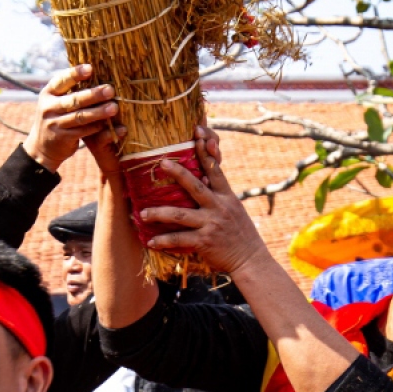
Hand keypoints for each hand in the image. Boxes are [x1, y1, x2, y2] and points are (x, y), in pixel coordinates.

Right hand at [23, 64, 117, 171]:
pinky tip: (107, 123)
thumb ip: (68, 90)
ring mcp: (54, 123)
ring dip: (98, 112)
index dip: (75, 74)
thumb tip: (93, 70)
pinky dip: (95, 127)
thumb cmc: (56, 117)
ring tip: (114, 107)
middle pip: (74, 100)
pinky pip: (82, 131)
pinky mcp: (61, 138)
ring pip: (80, 116)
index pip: (61, 80)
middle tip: (110, 90)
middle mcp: (48, 107)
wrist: (42, 147)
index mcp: (48, 93)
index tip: (90, 68)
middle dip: (93, 95)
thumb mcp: (55, 102)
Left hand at [139, 127, 267, 273]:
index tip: (197, 133)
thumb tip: (202, 177)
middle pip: (195, 185)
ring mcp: (211, 224)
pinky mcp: (204, 241)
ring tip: (142, 212)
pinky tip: (151, 240)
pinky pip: (179, 239)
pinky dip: (164, 239)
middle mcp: (218, 207)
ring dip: (159, 213)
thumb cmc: (239, 232)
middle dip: (178, 172)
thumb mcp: (233, 208)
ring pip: (180, 215)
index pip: (215, 169)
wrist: (250, 258)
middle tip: (161, 162)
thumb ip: (218, 194)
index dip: (206, 151)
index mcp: (226, 196)